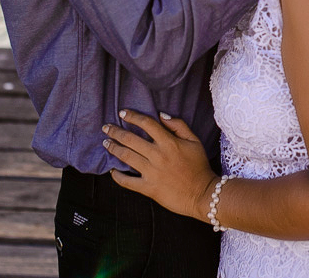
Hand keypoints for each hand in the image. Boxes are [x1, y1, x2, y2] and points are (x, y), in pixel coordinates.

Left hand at [102, 109, 217, 219]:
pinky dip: (117, 176)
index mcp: (169, 142)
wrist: (202, 194)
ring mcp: (152, 172)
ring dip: (113, 148)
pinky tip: (112, 171)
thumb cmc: (199, 166)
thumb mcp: (195, 141)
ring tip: (106, 143)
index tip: (122, 113)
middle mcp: (158, 155)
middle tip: (106, 127)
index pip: (147, 124)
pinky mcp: (148, 188)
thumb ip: (179, 125)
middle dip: (115, 131)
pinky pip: (127, 181)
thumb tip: (161, 115)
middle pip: (131, 139)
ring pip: (126, 157)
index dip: (133, 116)